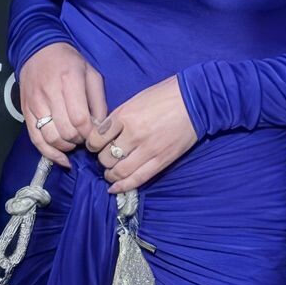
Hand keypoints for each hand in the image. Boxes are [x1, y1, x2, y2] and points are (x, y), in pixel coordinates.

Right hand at [15, 42, 108, 170]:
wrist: (37, 51)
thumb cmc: (68, 62)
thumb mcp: (91, 74)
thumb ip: (98, 101)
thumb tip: (101, 128)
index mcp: (68, 81)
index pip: (80, 119)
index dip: (91, 133)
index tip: (96, 134)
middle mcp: (49, 93)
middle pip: (67, 131)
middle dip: (80, 140)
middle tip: (86, 137)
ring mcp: (35, 104)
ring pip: (51, 138)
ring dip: (67, 147)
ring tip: (74, 142)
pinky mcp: (26, 112)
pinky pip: (36, 139)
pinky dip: (50, 154)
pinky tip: (62, 159)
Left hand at [85, 73, 198, 193]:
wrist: (194, 100)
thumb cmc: (163, 96)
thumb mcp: (133, 101)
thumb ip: (117, 119)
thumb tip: (102, 134)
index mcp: (124, 116)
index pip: (96, 139)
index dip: (91, 145)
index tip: (93, 146)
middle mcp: (134, 134)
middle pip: (107, 157)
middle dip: (102, 160)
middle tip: (104, 158)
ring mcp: (149, 149)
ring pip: (120, 171)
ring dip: (111, 174)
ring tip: (110, 173)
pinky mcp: (162, 160)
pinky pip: (138, 178)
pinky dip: (124, 186)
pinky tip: (115, 188)